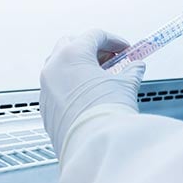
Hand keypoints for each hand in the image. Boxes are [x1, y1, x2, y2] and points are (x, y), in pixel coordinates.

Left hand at [40, 29, 145, 156]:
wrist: (94, 147)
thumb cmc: (106, 115)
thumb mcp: (126, 86)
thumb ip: (132, 71)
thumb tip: (136, 68)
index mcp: (72, 55)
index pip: (94, 36)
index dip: (114, 40)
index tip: (125, 49)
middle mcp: (54, 67)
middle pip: (71, 44)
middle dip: (92, 49)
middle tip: (111, 59)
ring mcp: (46, 87)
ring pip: (59, 65)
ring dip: (78, 66)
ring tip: (99, 77)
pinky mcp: (45, 107)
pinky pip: (56, 87)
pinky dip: (70, 85)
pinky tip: (87, 96)